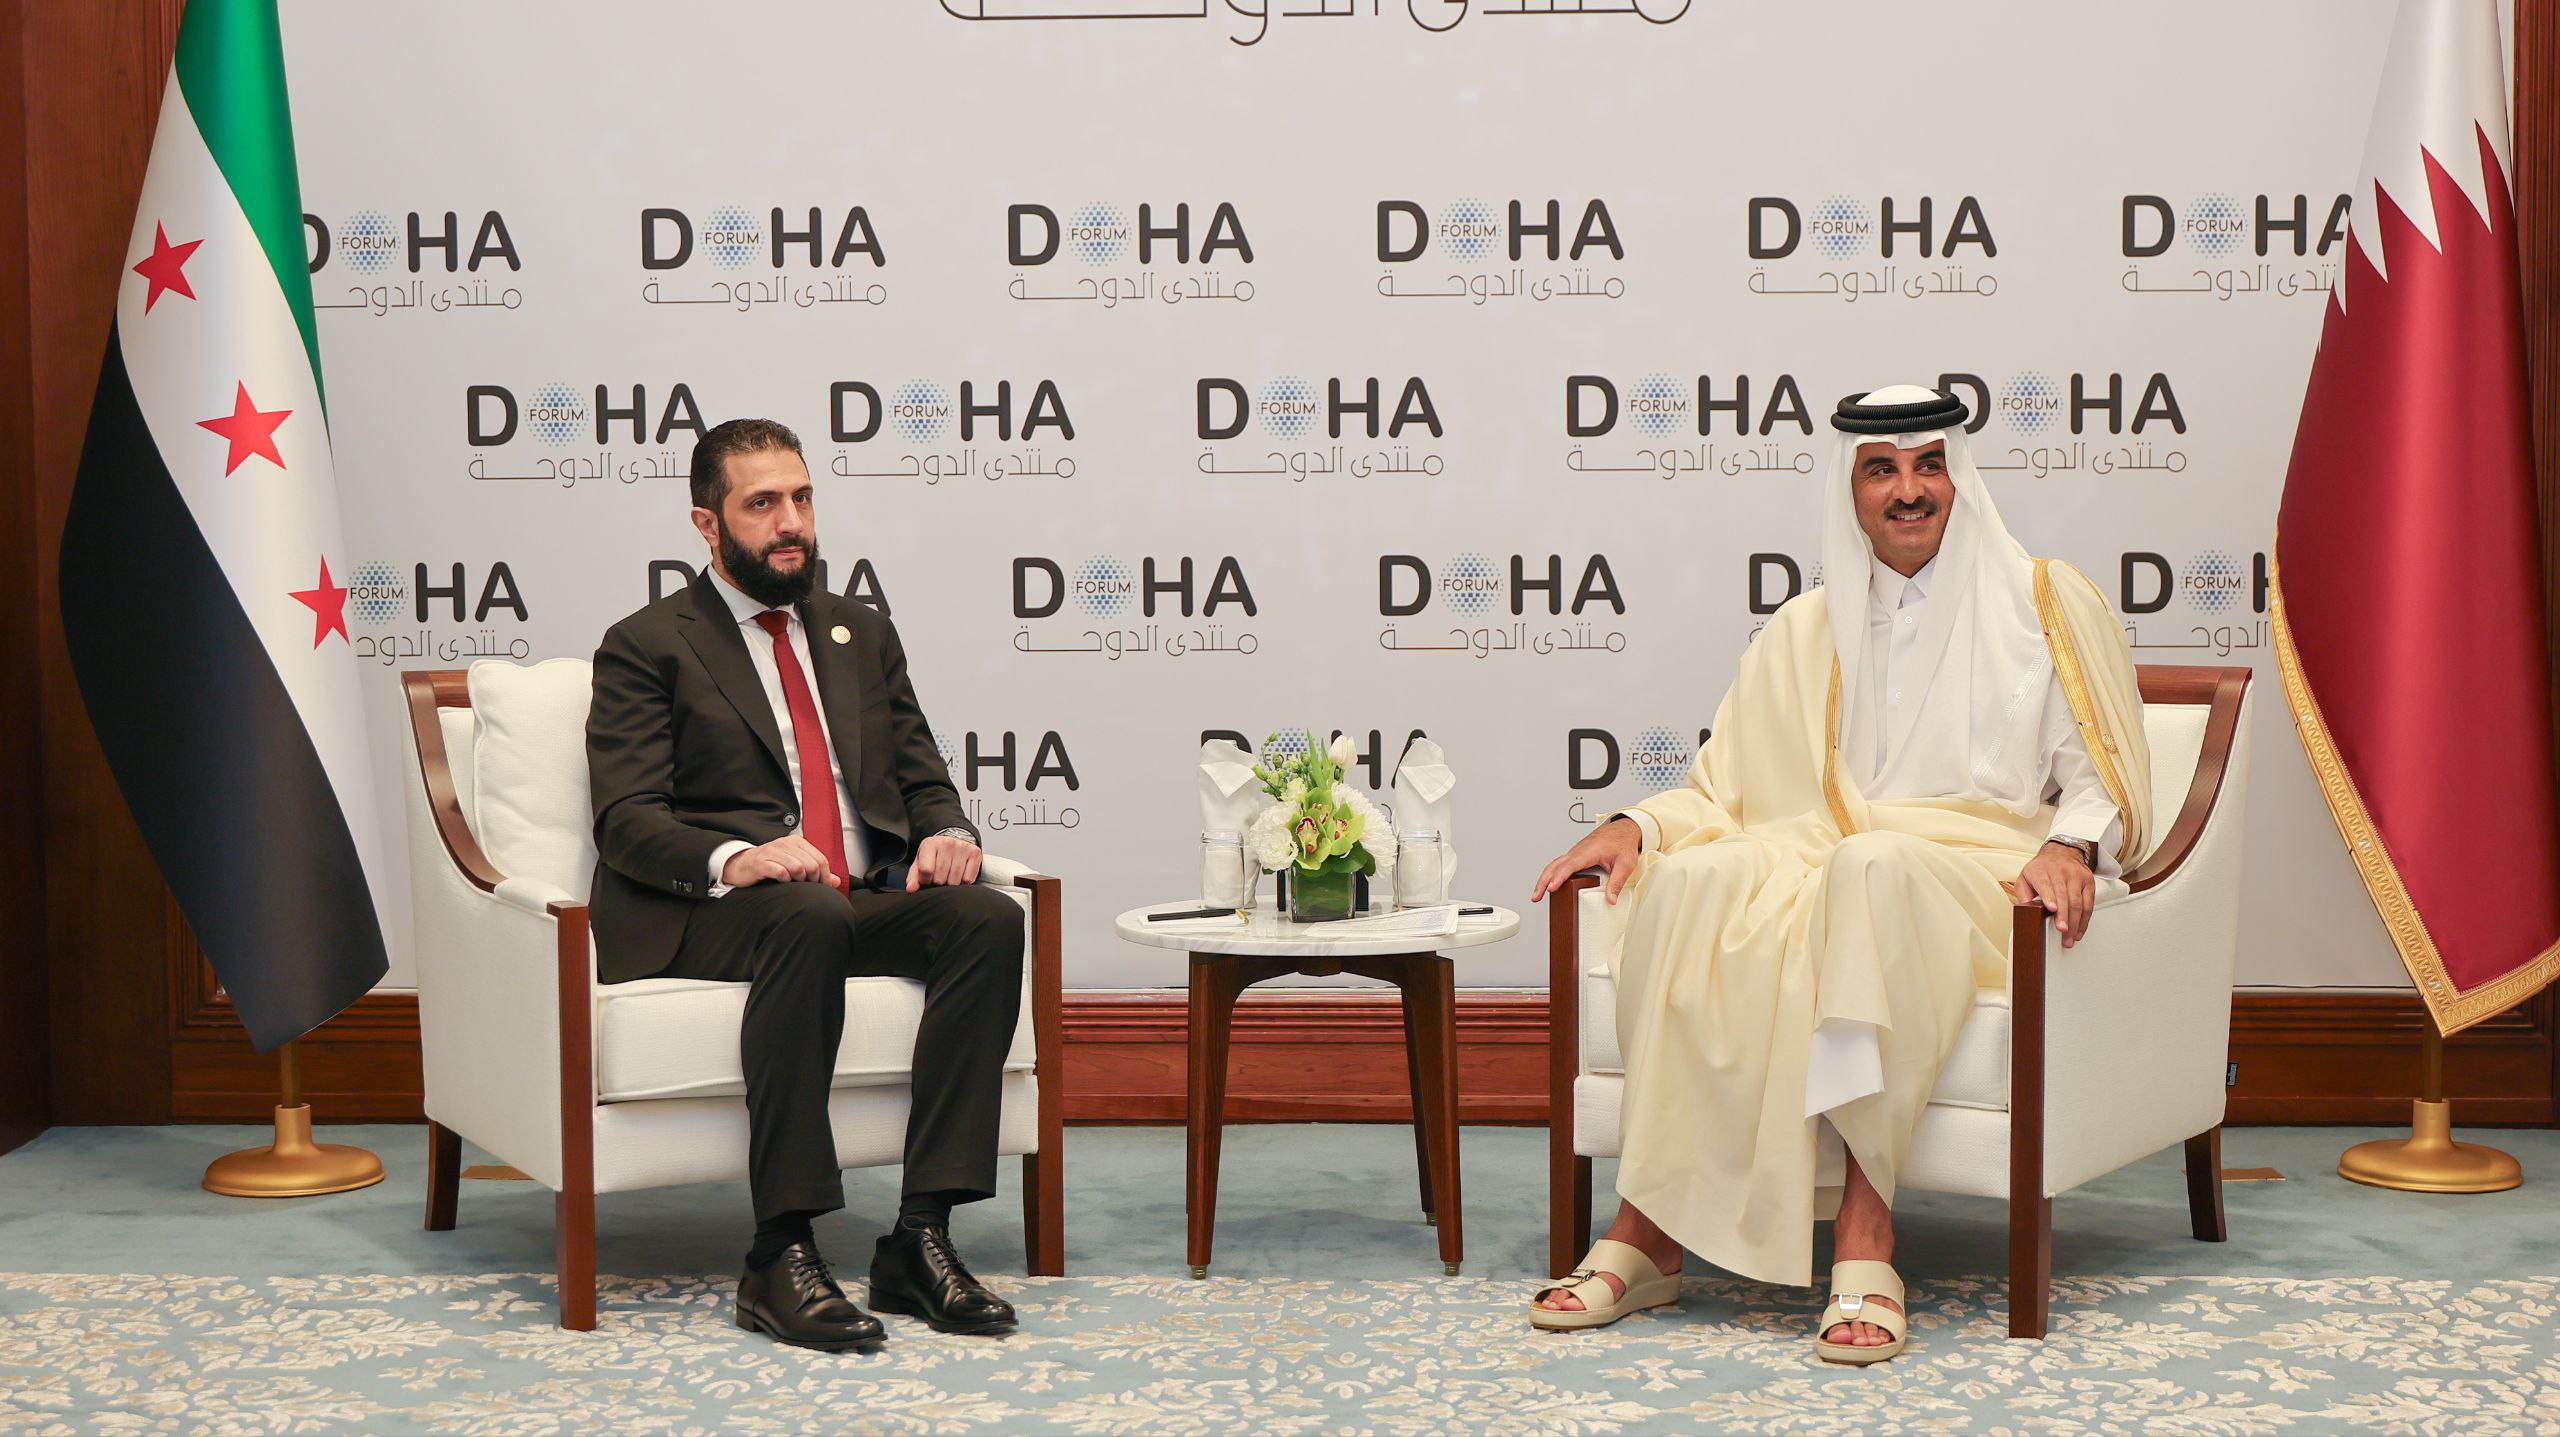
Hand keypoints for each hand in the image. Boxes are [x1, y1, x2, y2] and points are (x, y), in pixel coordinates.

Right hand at [721, 836, 842, 890]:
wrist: (741, 866)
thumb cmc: (770, 866)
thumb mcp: (795, 866)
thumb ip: (816, 872)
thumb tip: (837, 881)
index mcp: (797, 842)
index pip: (821, 860)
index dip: (825, 877)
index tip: (821, 887)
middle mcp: (785, 844)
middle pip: (811, 865)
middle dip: (813, 881)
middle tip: (806, 889)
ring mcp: (772, 852)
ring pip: (798, 868)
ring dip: (799, 881)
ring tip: (793, 885)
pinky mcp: (761, 862)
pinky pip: (781, 872)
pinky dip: (784, 881)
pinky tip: (781, 883)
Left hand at [906, 832, 982, 890]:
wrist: (954, 839)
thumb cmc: (935, 854)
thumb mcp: (921, 862)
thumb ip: (914, 876)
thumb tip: (911, 889)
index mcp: (930, 844)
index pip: (926, 870)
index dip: (925, 880)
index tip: (927, 878)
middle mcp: (947, 843)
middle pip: (941, 878)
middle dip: (938, 882)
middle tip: (939, 876)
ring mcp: (962, 847)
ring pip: (955, 880)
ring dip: (950, 883)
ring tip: (948, 875)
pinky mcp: (974, 853)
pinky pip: (968, 879)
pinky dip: (963, 882)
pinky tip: (959, 874)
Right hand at [1531, 816, 1642, 905]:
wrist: (1624, 828)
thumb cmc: (1623, 842)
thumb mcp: (1625, 864)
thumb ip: (1617, 882)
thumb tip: (1610, 899)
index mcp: (1587, 852)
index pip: (1568, 866)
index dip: (1558, 878)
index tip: (1550, 888)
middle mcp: (1577, 852)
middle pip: (1554, 866)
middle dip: (1542, 881)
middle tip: (1536, 897)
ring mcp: (1575, 853)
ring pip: (1554, 865)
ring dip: (1544, 878)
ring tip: (1538, 894)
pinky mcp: (1576, 855)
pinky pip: (1560, 864)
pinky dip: (1551, 874)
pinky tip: (1550, 883)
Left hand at [2015, 841, 2095, 947]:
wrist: (2061, 852)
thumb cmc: (2041, 869)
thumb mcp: (2025, 877)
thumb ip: (2023, 894)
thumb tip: (2025, 910)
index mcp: (2042, 871)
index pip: (2047, 884)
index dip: (2050, 897)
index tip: (2052, 909)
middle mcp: (2061, 872)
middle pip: (2065, 896)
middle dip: (2064, 916)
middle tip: (2063, 931)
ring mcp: (2077, 876)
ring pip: (2078, 902)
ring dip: (2076, 922)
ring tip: (2070, 937)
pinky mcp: (2088, 881)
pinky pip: (2089, 903)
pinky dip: (2085, 919)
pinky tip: (2080, 929)